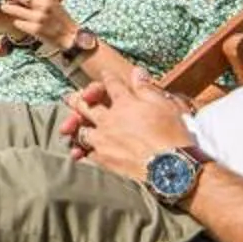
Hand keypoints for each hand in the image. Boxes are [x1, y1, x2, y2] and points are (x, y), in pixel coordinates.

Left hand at [0, 0, 74, 49]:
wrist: (70, 36)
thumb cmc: (60, 18)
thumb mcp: (53, 2)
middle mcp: (43, 5)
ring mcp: (38, 18)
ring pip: (17, 10)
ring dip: (8, 8)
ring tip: (3, 7)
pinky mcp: (35, 29)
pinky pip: (20, 23)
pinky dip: (17, 22)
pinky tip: (17, 22)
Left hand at [60, 78, 197, 178]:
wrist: (170, 170)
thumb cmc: (173, 137)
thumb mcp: (166, 107)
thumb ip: (146, 89)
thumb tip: (136, 72)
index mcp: (126, 103)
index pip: (112, 85)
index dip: (108, 78)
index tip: (104, 75)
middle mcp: (110, 119)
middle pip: (87, 105)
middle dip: (78, 99)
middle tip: (69, 97)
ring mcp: (104, 140)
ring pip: (82, 130)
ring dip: (76, 127)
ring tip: (69, 127)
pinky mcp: (104, 160)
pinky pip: (87, 153)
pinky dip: (81, 152)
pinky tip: (77, 154)